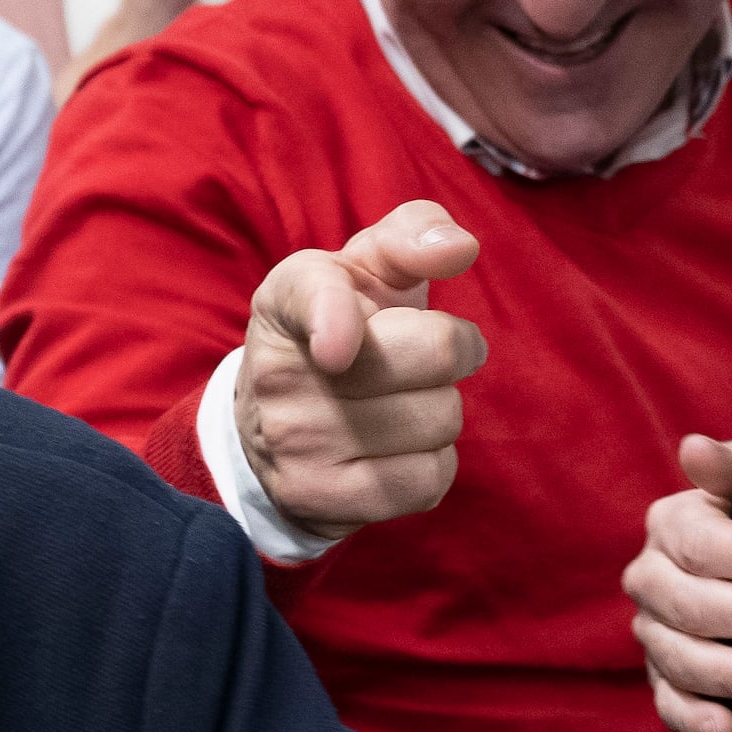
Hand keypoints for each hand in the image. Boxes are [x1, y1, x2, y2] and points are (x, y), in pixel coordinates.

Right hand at [230, 200, 485, 539]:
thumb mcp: (366, 268)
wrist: (272, 427)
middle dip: (451, 352)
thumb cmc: (348, 329)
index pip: (315, 300)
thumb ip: (413, 234)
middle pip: (431, 356)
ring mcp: (293, 441)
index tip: (338, 348)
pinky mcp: (316, 497)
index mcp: (289, 295)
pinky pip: (426, 480)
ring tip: (401, 404)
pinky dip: (432, 464)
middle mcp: (278, 370)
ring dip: (441, 410)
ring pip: (438, 420)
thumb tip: (460, 248)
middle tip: (423, 357)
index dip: (333, 321)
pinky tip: (397, 450)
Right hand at [626, 436, 731, 731]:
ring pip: (678, 658)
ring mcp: (652, 635)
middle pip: (688, 604)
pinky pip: (669, 706)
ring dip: (727, 674)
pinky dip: (697, 720)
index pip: (700, 542)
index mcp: (670, 525)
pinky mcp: (663, 682)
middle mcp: (650, 579)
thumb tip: (695, 448)